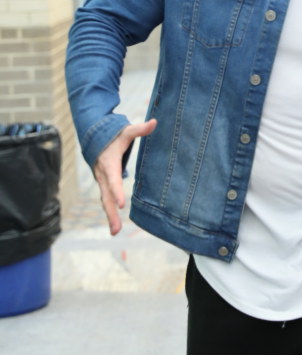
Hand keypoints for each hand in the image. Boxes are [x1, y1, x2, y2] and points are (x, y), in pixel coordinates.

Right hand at [93, 119, 156, 234]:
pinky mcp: (104, 184)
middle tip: (116, 229)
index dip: (118, 192)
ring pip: (105, 200)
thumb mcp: (126, 131)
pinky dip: (109, 211)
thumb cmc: (113, 135)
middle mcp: (103, 175)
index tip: (122, 204)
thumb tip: (154, 122)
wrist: (94, 136)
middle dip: (111, 212)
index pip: (113, 180)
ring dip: (109, 216)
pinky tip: (114, 225)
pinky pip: (106, 199)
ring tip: (115, 232)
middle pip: (107, 196)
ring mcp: (102, 181)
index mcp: (109, 164)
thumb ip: (139, 129)